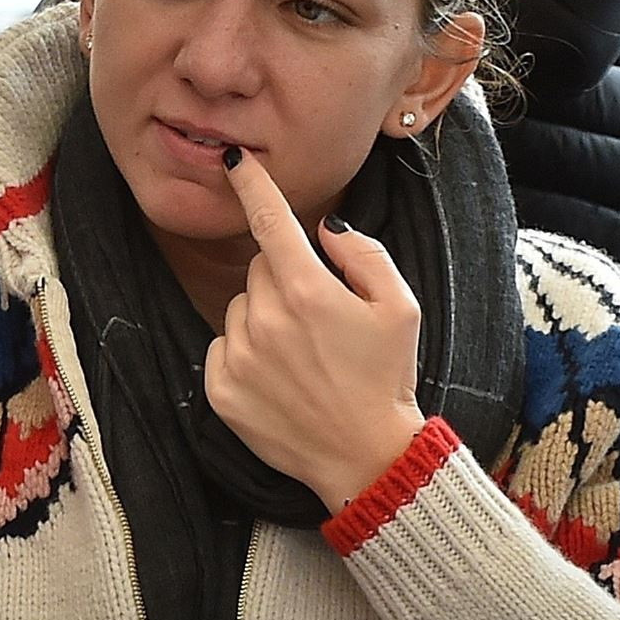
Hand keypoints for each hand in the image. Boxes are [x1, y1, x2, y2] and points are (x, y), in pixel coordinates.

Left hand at [203, 153, 428, 513]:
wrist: (365, 456)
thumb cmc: (386, 378)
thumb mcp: (399, 308)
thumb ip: (362, 255)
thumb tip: (323, 229)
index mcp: (308, 291)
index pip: (270, 221)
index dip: (251, 185)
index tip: (233, 163)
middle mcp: (265, 318)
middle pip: (259, 269)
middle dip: (283, 279)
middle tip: (318, 318)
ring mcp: (238, 355)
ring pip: (240, 308)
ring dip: (263, 319)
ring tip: (301, 356)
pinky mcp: (220, 389)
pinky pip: (222, 347)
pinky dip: (243, 355)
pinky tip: (278, 379)